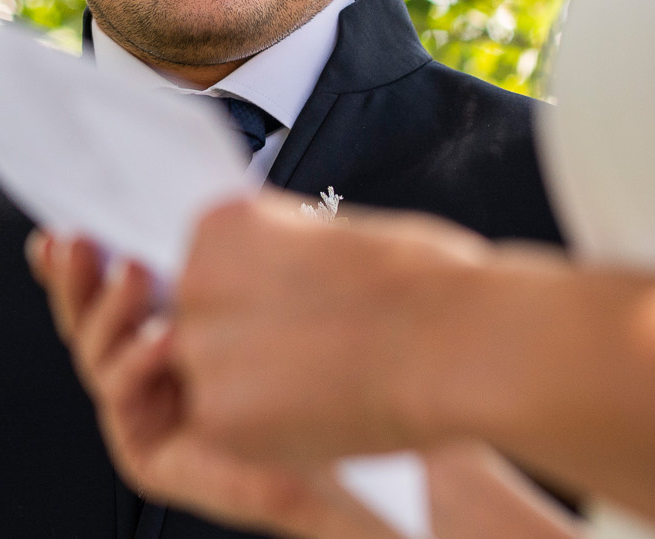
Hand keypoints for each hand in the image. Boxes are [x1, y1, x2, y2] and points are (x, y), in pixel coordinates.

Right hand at [29, 230, 397, 538]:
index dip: (72, 262)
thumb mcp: (259, 280)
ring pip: (95, 357)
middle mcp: (144, 371)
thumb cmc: (326, 354)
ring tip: (135, 273)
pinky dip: (135, 365)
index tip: (55, 229)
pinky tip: (164, 338)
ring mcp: (142, 414)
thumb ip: (212, 248)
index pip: (104, 288)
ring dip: (109, 313)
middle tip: (77, 240)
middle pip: (85, 321)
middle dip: (75, 278)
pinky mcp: (148, 457)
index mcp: (161, 324)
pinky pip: (121, 402)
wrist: (364, 423)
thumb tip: (177, 203)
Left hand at [171, 195, 493, 463]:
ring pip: (210, 381)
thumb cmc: (422, 284)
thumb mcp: (332, 236)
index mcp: (224, 224)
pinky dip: (268, 431)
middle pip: (201, 325)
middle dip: (248, 344)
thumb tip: (270, 287)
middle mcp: (197, 279)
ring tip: (324, 382)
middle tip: (314, 351)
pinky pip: (228, 430)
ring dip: (253, 389)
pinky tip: (321, 409)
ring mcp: (203, 349)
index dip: (258, 298)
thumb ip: (279, 260)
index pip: (210, 270)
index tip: (297, 308)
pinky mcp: (218, 416)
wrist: (457, 340)